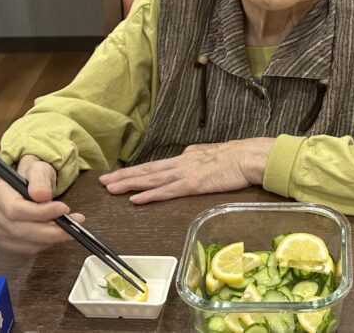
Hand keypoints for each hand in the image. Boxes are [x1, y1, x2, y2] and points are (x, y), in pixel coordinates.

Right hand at [0, 154, 84, 253]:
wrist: (28, 183)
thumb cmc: (33, 175)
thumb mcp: (39, 169)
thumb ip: (40, 179)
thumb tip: (42, 195)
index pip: (16, 209)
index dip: (41, 212)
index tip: (63, 209)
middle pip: (19, 229)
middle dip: (50, 230)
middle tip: (73, 223)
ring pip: (24, 242)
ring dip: (50, 238)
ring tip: (68, 227)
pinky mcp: (3, 240)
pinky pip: (26, 249)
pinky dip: (44, 243)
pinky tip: (54, 233)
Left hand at [98, 137, 274, 203]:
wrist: (249, 156)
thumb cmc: (236, 157)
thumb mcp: (211, 154)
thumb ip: (197, 158)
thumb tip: (186, 157)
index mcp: (185, 158)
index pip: (156, 166)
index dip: (136, 171)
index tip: (119, 175)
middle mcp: (180, 164)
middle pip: (147, 171)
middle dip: (124, 177)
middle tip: (103, 182)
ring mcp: (185, 174)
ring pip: (151, 180)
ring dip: (129, 184)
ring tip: (111, 188)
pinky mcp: (193, 184)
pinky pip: (166, 191)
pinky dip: (149, 195)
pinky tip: (135, 199)